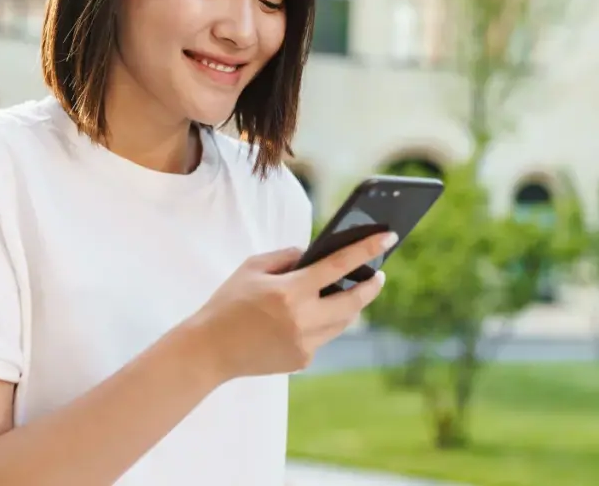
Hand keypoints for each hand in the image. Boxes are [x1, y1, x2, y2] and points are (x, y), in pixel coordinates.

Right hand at [188, 231, 395, 380]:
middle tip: (378, 274)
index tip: (388, 237)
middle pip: (354, 301)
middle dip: (371, 285)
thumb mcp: (252, 268)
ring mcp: (305, 343)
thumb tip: (312, 256)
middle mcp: (303, 319)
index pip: (339, 265)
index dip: (367, 249)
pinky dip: (322, 322)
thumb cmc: (228, 303)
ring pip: (343, 321)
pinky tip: (311, 315)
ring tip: (351, 290)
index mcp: (290, 292)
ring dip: (350, 305)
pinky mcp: (302, 360)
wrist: (209, 350)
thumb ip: (286, 257)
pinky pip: (323, 336)